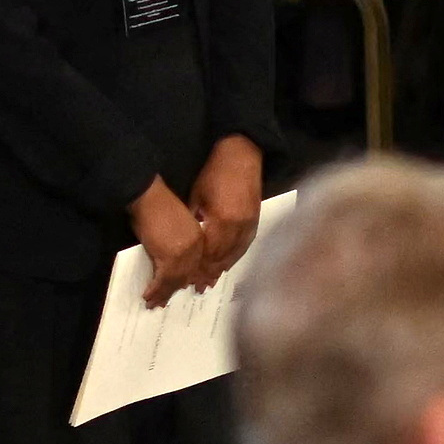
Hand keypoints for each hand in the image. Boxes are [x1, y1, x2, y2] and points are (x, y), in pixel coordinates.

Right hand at [131, 179, 211, 302]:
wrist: (149, 197)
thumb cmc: (157, 206)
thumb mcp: (173, 226)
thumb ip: (176, 243)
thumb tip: (168, 258)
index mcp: (198, 238)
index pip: (197, 264)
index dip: (190, 278)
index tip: (184, 289)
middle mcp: (196, 247)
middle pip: (188, 275)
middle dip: (175, 290)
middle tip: (164, 303)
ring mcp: (185, 253)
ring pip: (175, 280)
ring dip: (163, 294)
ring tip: (154, 304)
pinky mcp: (170, 257)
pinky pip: (163, 279)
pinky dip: (155, 289)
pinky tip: (147, 296)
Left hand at [188, 135, 265, 277]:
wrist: (242, 156)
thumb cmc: (213, 173)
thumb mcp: (196, 197)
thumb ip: (195, 223)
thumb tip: (190, 244)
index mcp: (222, 221)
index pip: (208, 254)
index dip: (198, 268)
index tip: (188, 280)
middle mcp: (239, 227)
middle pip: (223, 258)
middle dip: (209, 273)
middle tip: (198, 287)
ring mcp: (250, 225)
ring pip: (235, 254)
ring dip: (222, 268)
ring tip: (211, 281)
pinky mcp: (256, 221)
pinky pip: (245, 246)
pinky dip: (234, 257)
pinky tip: (226, 264)